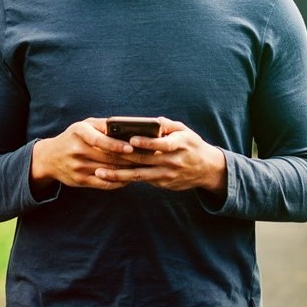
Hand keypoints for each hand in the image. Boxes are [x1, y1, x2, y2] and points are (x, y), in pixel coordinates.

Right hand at [31, 118, 143, 189]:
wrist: (49, 158)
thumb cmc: (73, 137)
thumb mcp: (83, 126)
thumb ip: (103, 125)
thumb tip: (128, 127)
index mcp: (78, 133)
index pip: (99, 140)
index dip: (116, 145)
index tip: (131, 147)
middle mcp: (77, 150)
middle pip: (107, 157)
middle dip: (129, 158)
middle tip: (146, 157)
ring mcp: (78, 168)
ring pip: (108, 171)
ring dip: (127, 170)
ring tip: (142, 167)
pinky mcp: (80, 181)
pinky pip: (104, 184)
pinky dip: (118, 182)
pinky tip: (128, 178)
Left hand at [92, 117, 226, 192]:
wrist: (207, 169)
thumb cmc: (192, 145)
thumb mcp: (184, 130)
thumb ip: (167, 125)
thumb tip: (150, 121)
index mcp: (179, 145)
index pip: (162, 144)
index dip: (146, 142)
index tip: (131, 139)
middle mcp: (172, 162)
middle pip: (144, 160)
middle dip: (122, 157)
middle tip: (102, 153)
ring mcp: (166, 175)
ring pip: (139, 175)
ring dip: (118, 175)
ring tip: (99, 173)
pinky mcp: (162, 184)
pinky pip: (142, 181)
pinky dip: (126, 179)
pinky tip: (110, 178)